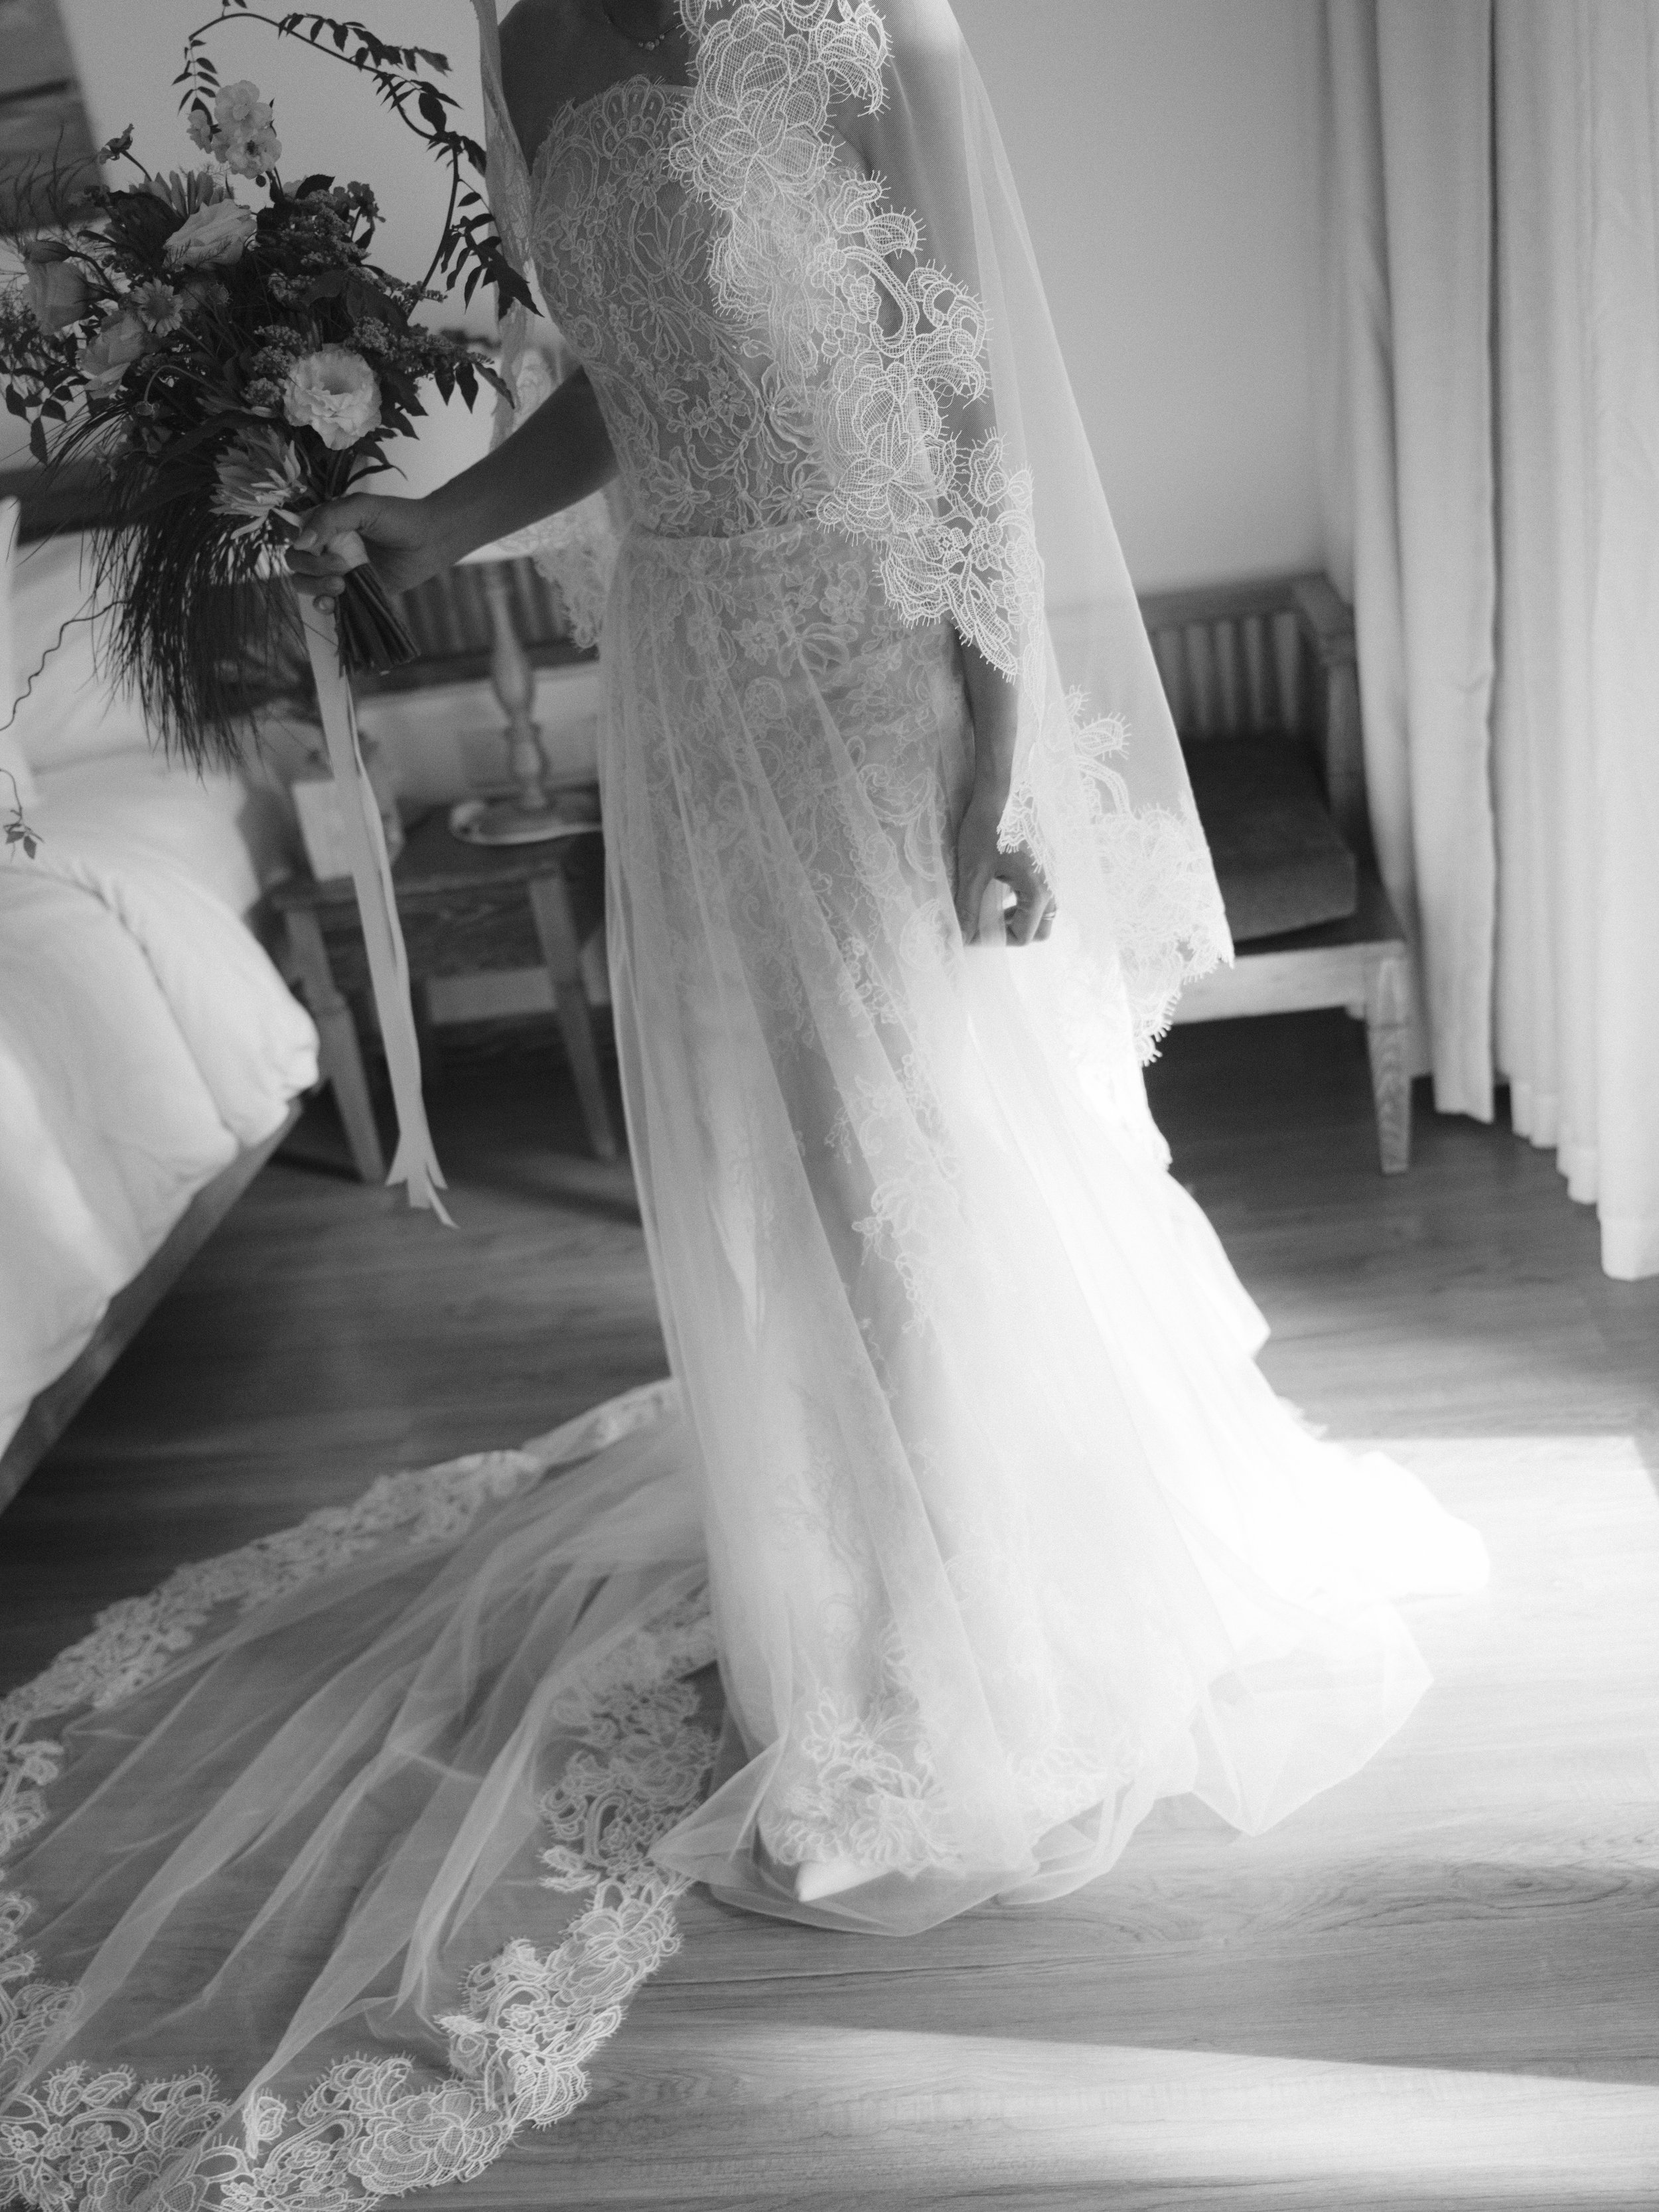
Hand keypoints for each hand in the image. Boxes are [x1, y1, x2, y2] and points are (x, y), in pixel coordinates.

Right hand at [288, 493, 446, 604]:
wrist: (430, 540)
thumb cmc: (398, 518)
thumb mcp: (361, 507)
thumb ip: (329, 519)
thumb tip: (301, 543)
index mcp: (325, 526)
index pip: (295, 539)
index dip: (301, 547)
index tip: (319, 547)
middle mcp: (328, 549)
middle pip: (297, 564)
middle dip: (312, 569)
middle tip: (342, 567)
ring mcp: (340, 572)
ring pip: (307, 585)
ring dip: (316, 588)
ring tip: (342, 585)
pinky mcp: (355, 593)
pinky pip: (329, 604)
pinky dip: (324, 606)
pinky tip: (332, 605)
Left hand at [953, 785, 1055, 945]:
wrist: (1003, 787)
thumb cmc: (988, 826)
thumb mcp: (973, 871)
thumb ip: (968, 908)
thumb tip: (960, 937)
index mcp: (1039, 890)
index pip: (1023, 936)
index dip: (994, 941)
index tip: (971, 932)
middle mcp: (1052, 883)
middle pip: (1041, 928)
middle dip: (1014, 932)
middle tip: (987, 924)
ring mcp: (1052, 871)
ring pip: (1044, 911)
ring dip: (1019, 916)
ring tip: (991, 907)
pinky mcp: (1046, 859)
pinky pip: (1041, 891)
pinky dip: (1023, 899)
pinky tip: (1000, 886)